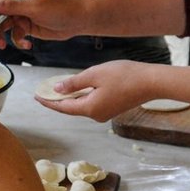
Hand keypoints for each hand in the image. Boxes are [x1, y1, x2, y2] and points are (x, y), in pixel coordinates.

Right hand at [0, 0, 84, 49]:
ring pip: (6, 27)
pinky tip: (27, 45)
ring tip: (2, 46)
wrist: (78, 21)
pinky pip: (16, 35)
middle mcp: (19, 2)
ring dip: (3, 37)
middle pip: (0, 16)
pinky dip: (19, 41)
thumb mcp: (34, 8)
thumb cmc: (60, 9)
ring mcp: (23, 15)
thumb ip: (12, 7)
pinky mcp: (28, 27)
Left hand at [35, 60, 162, 121]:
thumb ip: (73, 83)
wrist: (152, 82)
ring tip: (58, 86)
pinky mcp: (113, 108)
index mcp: (89, 109)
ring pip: (82, 105)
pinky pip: (92, 103)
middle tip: (44, 90)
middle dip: (57, 99)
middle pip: (71, 107)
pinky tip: (78, 87)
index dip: (48, 101)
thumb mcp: (94, 75)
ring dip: (70, 97)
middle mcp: (96, 115)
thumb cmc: (124, 76)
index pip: (62, 107)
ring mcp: (105, 113)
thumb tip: (57, 90)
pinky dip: (82, 96)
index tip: (36, 96)